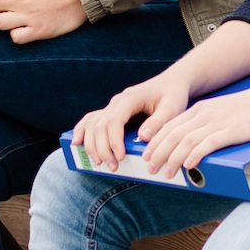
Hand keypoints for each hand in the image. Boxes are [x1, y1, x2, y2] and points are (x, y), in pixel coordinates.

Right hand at [72, 72, 193, 171]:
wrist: (171, 82)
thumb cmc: (172, 95)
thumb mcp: (172, 108)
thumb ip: (158, 122)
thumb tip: (142, 137)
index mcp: (130, 98)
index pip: (114, 120)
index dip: (114, 140)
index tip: (120, 156)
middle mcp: (117, 101)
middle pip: (100, 125)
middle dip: (103, 148)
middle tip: (112, 167)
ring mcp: (112, 106)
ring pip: (93, 124)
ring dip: (92, 144)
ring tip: (100, 163)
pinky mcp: (112, 112)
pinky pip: (92, 120)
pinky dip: (82, 131)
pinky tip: (76, 143)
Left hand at [139, 85, 249, 180]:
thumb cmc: (246, 109)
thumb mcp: (218, 112)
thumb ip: (204, 124)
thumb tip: (190, 142)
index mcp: (198, 110)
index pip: (169, 126)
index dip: (155, 141)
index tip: (146, 155)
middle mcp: (203, 115)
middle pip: (173, 134)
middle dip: (158, 153)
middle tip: (150, 168)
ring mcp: (216, 123)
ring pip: (187, 140)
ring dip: (173, 158)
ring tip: (167, 172)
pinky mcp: (231, 131)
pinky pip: (209, 143)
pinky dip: (196, 154)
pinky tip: (189, 165)